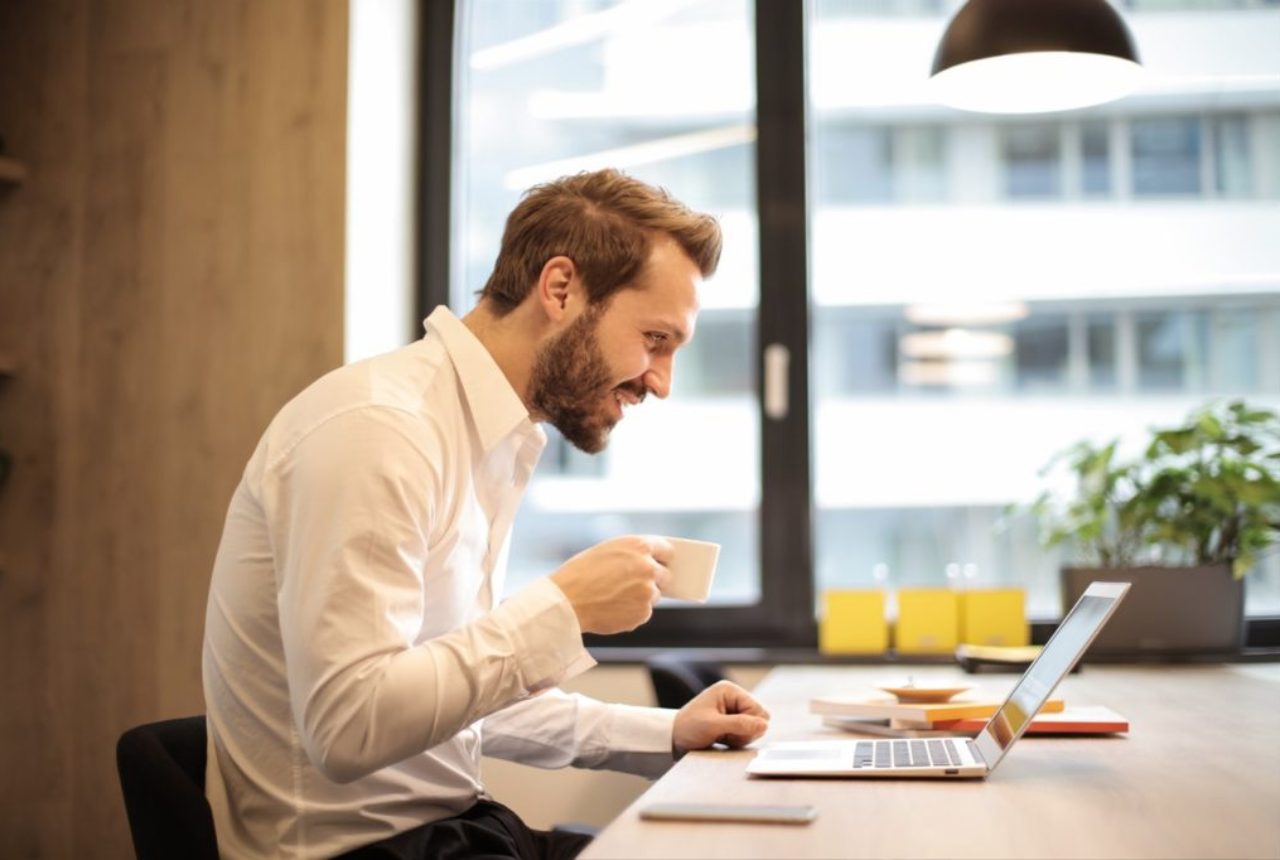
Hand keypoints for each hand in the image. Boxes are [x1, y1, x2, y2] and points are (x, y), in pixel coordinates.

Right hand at [550, 536, 672, 633]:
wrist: (567, 602)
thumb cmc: (580, 574)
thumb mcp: (607, 551)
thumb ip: (631, 555)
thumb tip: (651, 563)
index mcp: (639, 546)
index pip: (666, 549)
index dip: (662, 557)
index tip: (662, 562)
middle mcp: (648, 567)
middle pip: (665, 575)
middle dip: (654, 579)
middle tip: (635, 584)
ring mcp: (648, 592)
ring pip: (653, 595)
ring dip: (641, 597)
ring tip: (614, 597)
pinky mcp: (643, 613)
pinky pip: (643, 612)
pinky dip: (632, 612)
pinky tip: (612, 608)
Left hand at [671, 681, 769, 755]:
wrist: (673, 738)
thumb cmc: (689, 728)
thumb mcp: (713, 726)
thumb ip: (739, 724)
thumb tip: (764, 725)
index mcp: (729, 690)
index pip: (757, 709)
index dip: (749, 724)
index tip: (731, 731)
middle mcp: (733, 697)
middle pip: (759, 718)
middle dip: (746, 731)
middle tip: (727, 736)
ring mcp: (733, 710)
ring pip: (754, 727)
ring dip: (741, 737)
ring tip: (722, 738)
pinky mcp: (732, 721)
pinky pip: (747, 733)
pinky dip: (737, 740)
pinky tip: (723, 740)